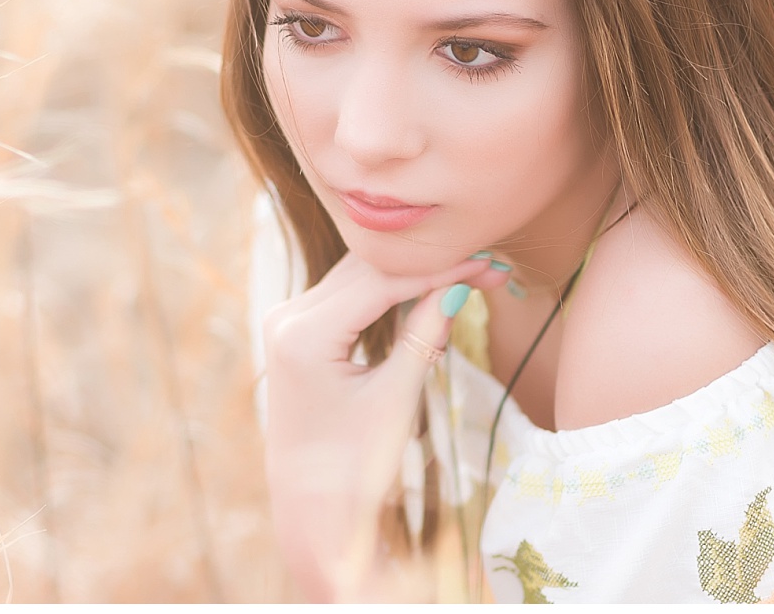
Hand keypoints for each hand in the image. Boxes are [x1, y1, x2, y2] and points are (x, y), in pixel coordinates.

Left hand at [262, 250, 509, 600]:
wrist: (311, 511)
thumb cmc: (354, 467)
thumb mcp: (396, 398)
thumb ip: (425, 334)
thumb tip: (461, 285)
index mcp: (303, 336)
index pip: (382, 282)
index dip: (439, 269)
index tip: (486, 263)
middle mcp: (286, 318)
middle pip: (368, 271)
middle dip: (430, 267)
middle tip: (487, 265)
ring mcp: (287, 321)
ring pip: (360, 277)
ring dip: (413, 275)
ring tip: (470, 273)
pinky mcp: (297, 329)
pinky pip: (350, 294)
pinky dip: (391, 291)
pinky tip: (433, 287)